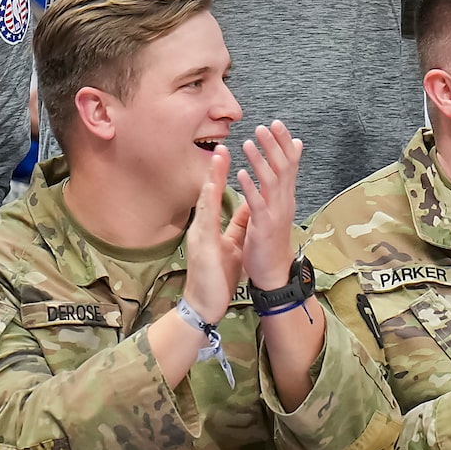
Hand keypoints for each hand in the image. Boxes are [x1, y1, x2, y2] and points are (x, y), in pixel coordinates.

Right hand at [183, 144, 248, 324]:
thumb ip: (239, 224)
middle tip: (222, 145)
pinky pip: (205, 222)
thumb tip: (250, 206)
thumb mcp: (232, 245)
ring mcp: (200, 235)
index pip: (218, 195)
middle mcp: (203, 226)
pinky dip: (209, 204)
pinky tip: (211, 188)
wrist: (205, 304)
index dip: (224, 175)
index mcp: (211, 226)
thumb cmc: (217, 276)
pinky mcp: (201, 246)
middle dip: (215, 170)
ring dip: (211, 179)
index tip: (230, 153)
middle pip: (209, 193)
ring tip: (217, 158)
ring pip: (205, 202)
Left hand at [237, 122, 302, 292]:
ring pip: (271, 182)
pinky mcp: (264, 227)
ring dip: (260, 161)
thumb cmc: (272, 241)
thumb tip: (282, 171)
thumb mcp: (278, 209)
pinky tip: (240, 174)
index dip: (284, 144)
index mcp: (285, 197)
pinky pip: (257, 204)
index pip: (289, 164)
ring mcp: (275, 214)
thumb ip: (280, 187)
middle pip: (283, 168)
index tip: (277, 124)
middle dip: (274, 146)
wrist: (274, 273)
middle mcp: (284, 202)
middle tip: (265, 126)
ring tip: (249, 143)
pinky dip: (250, 188)